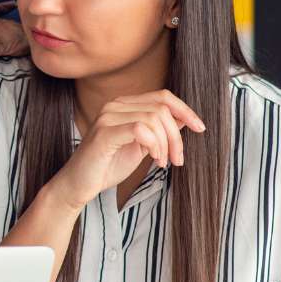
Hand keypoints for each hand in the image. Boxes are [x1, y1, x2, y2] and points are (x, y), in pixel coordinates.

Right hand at [47, 90, 205, 212]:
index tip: (200, 128)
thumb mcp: (141, 146)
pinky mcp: (105, 133)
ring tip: (163, 162)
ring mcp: (108, 117)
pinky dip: (155, 146)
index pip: (162, 96)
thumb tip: (183, 118)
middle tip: (177, 160)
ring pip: (154, 118)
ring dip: (166, 144)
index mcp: (123, 105)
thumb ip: (159, 131)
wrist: (79, 185)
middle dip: (177, 136)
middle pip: (162, 108)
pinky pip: (141, 130)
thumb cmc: (108, 165)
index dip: (185, 110)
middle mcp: (115, 106)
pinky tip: (154, 161)